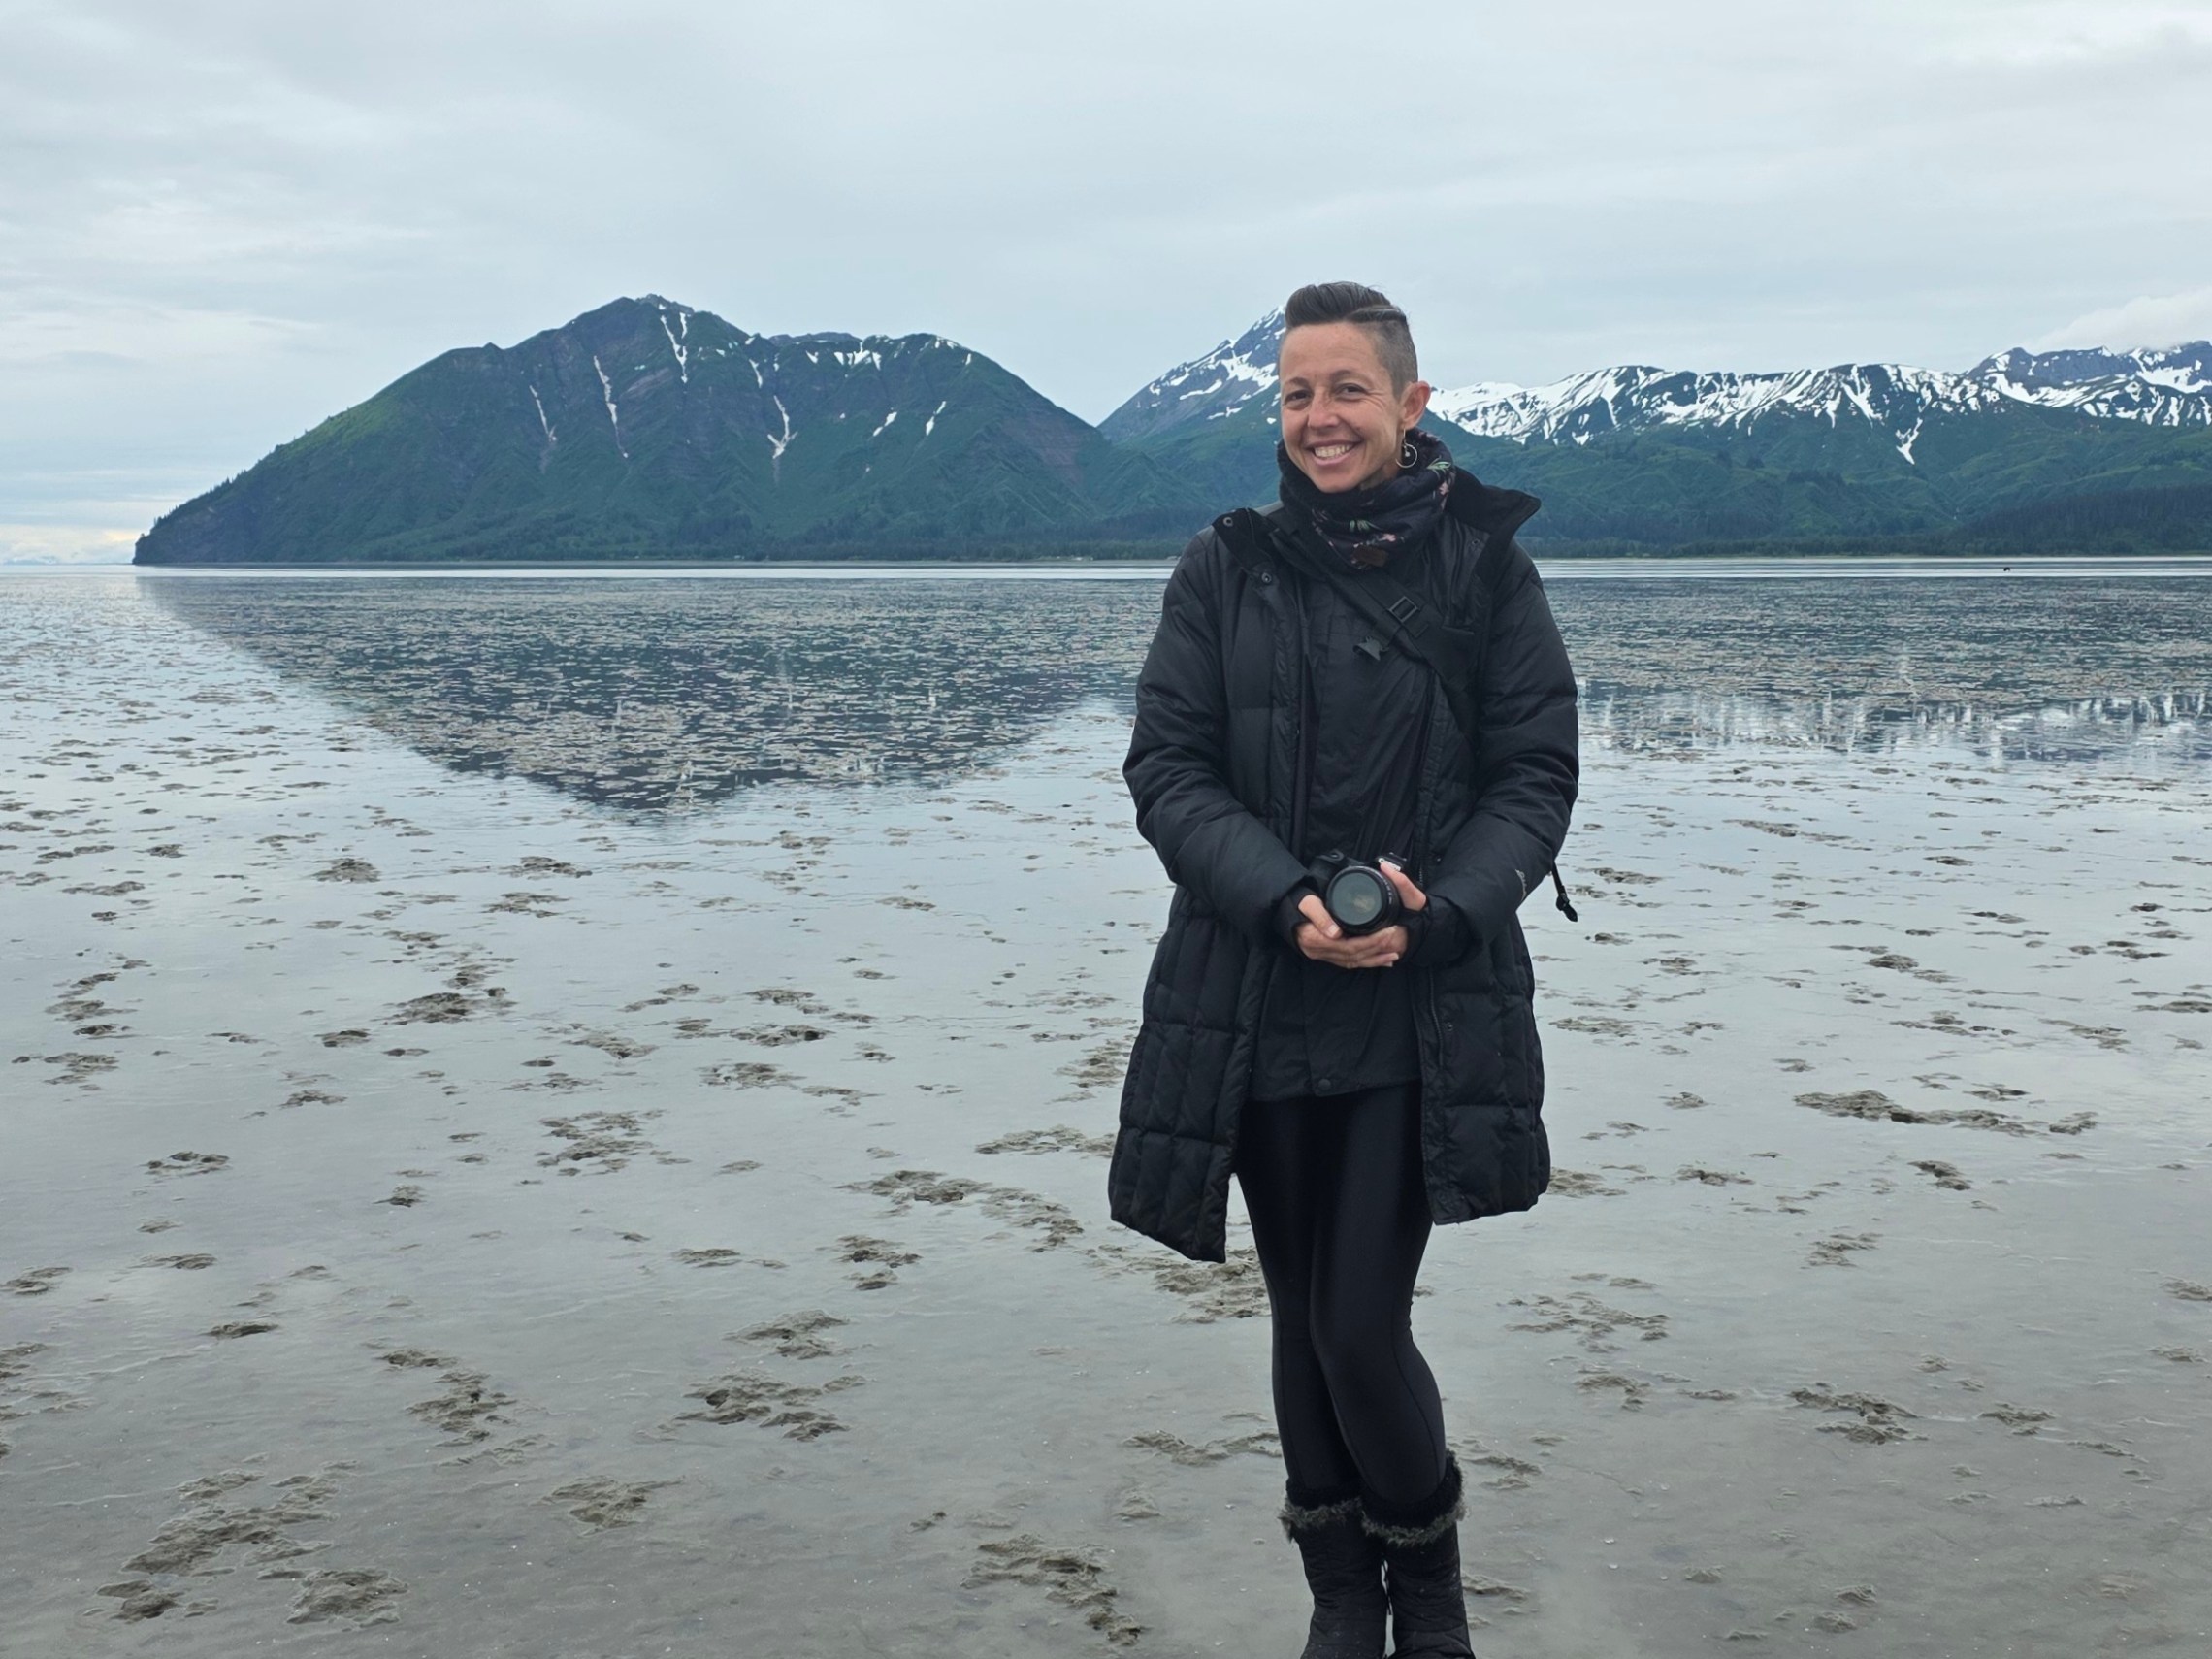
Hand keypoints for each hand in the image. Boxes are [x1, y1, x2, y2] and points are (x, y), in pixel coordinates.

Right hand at [1293, 861, 1427, 969]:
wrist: (1280, 910)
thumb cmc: (1295, 903)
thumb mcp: (1307, 904)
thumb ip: (1320, 917)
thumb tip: (1335, 933)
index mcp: (1317, 940)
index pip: (1350, 946)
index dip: (1371, 942)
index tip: (1388, 932)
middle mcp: (1320, 952)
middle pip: (1354, 956)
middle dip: (1377, 950)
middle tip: (1396, 941)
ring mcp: (1322, 955)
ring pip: (1352, 962)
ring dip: (1374, 960)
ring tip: (1393, 956)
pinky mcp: (1325, 955)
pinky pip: (1347, 962)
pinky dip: (1364, 962)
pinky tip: (1377, 961)